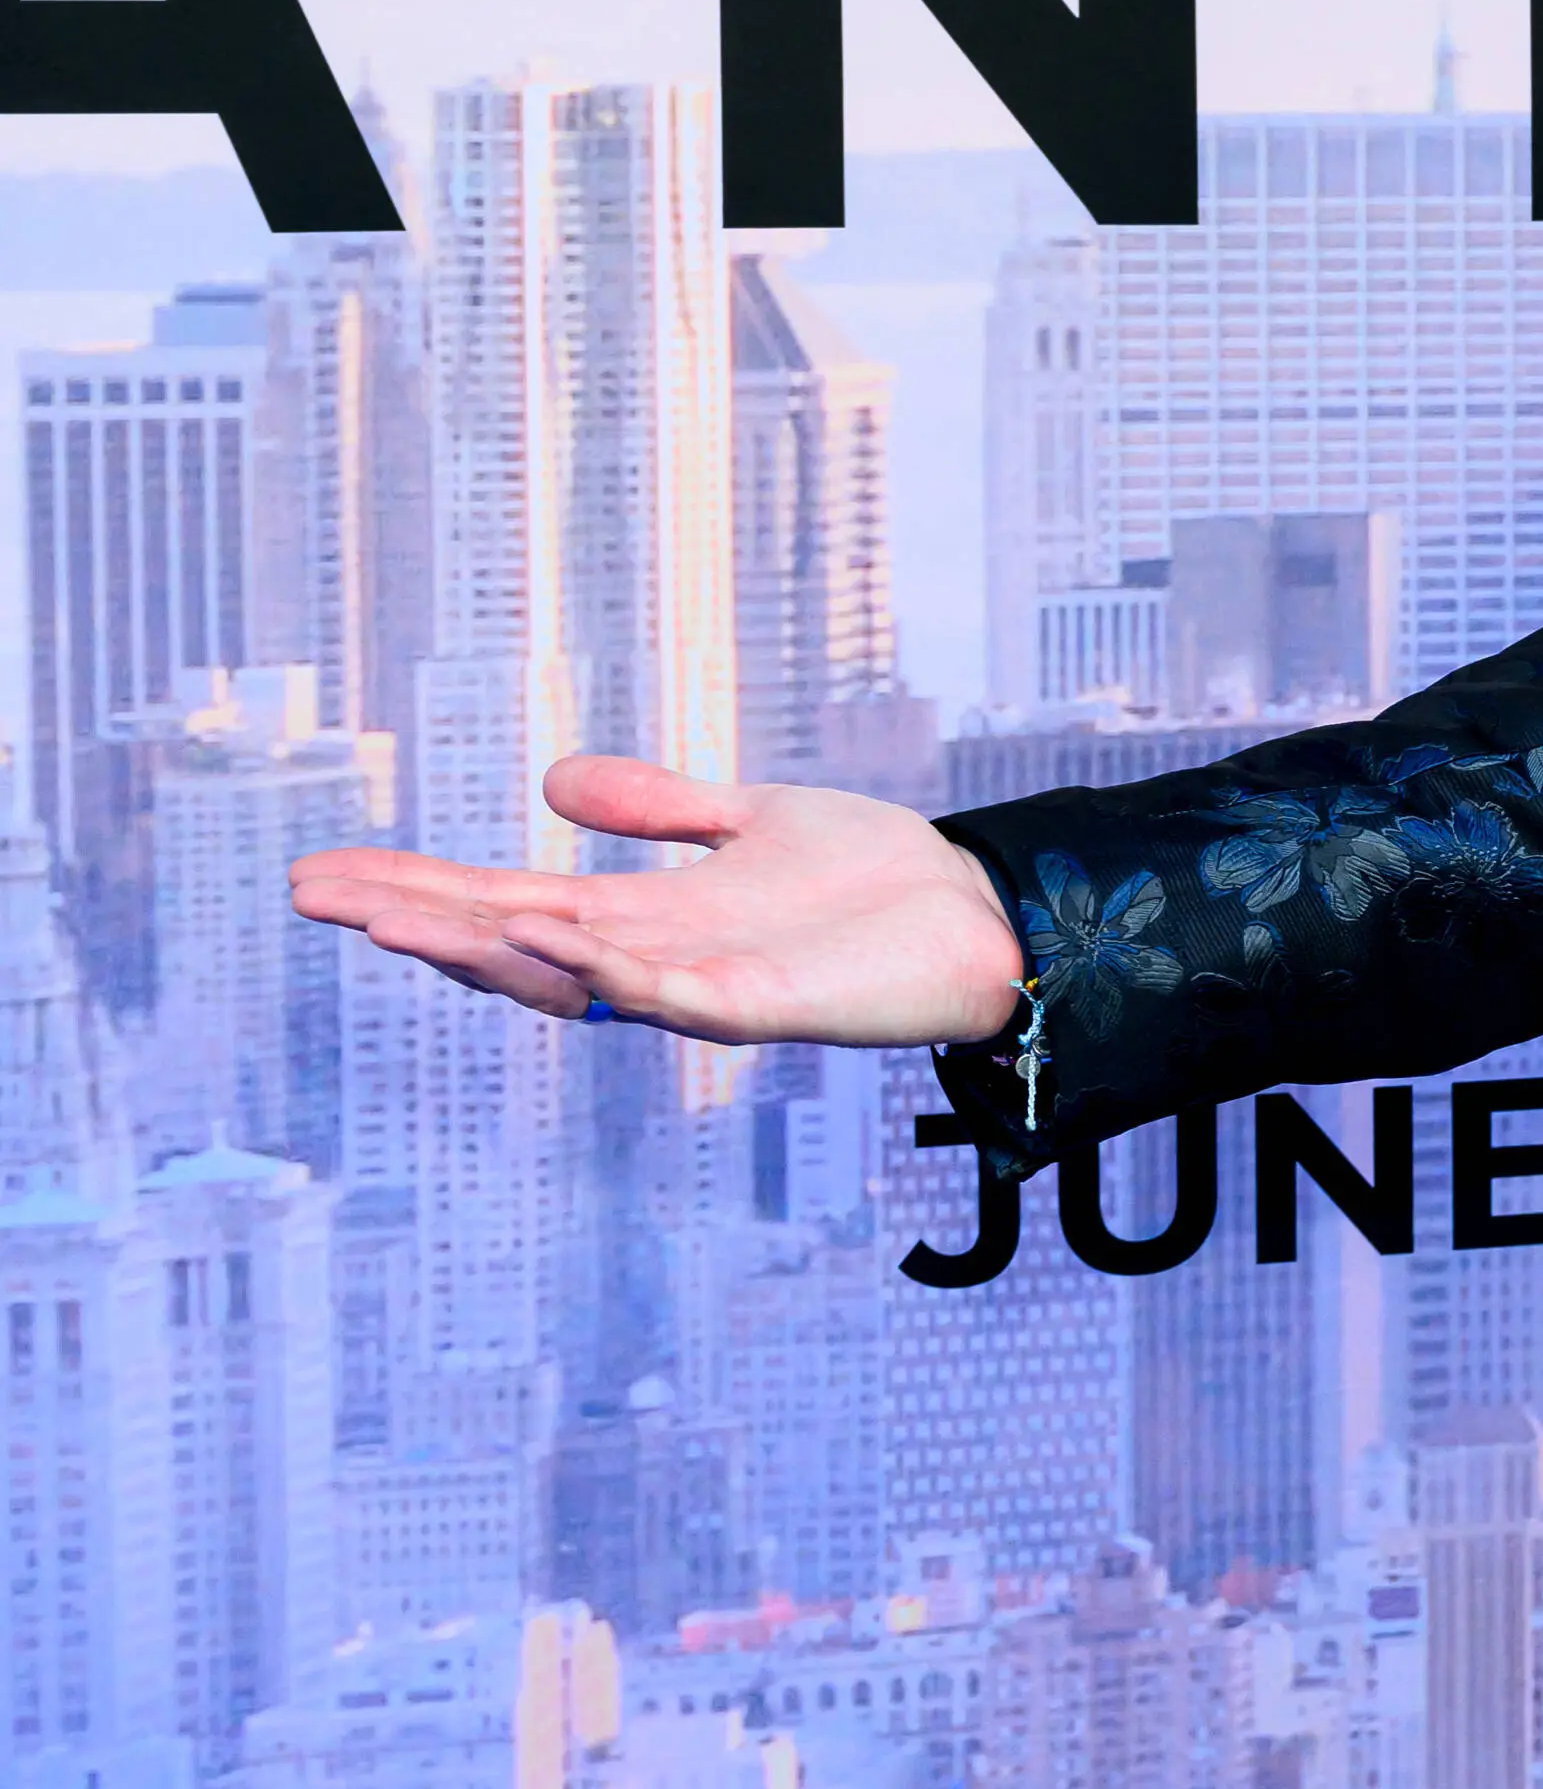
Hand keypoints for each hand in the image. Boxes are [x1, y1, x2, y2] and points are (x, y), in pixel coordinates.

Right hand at [293, 755, 1026, 1047]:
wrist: (978, 910)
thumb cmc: (873, 878)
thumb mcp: (749, 818)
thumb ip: (658, 806)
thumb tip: (553, 780)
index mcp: (644, 914)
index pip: (506, 901)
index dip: (419, 888)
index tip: (325, 874)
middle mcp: (655, 959)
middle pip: (510, 945)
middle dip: (417, 922)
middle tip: (318, 898)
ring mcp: (700, 991)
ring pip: (569, 979)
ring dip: (483, 950)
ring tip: (394, 918)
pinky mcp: (761, 1009)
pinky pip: (666, 995)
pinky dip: (607, 967)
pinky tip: (551, 930)